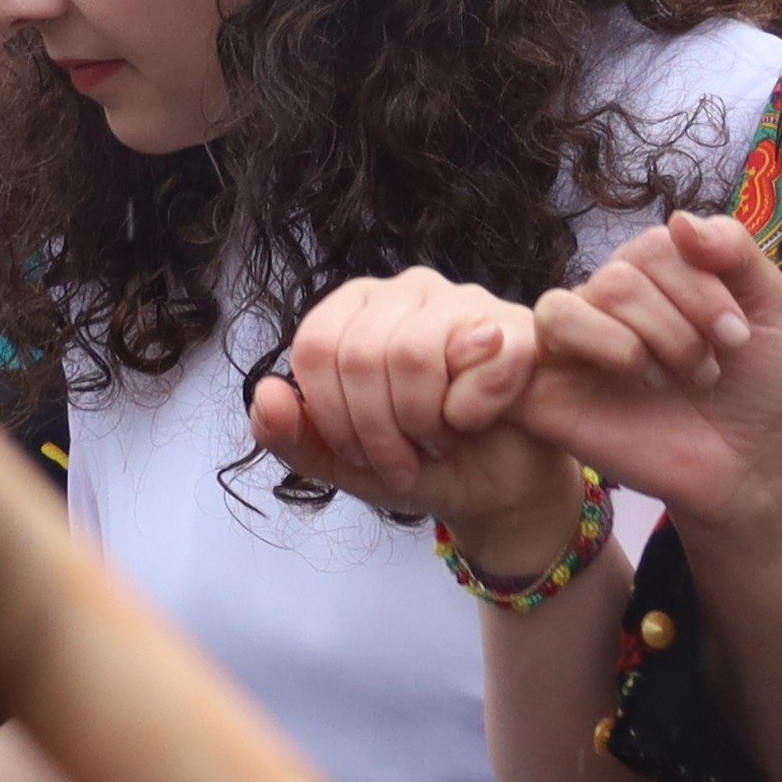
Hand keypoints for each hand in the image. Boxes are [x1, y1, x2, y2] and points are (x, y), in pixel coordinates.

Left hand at [248, 270, 572, 530]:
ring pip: (412, 353)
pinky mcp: (517, 328)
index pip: (315, 346)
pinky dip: (470, 413)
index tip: (359, 452)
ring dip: (423, 423)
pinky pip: (479, 364)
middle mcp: (407, 289)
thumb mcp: (342, 462)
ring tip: (438, 440)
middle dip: (378, 430)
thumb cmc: (420, 461)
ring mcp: (466, 301)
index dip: (333, 416)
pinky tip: (477, 421)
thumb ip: (291, 435)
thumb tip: (264, 395)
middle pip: (360, 354)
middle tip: (403, 458)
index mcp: (355, 308)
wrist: (496, 492)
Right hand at [518, 211, 781, 539]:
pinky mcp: (548, 385)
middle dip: (679, 327)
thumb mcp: (765, 304)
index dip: (702, 290)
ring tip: (668, 383)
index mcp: (653, 272)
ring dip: (642, 343)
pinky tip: (632, 377)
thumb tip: (678, 219)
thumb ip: (733, 247)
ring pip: (581, 299)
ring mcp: (574, 342)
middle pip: (621, 276)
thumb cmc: (750, 384)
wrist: (743, 463)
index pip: (659, 244)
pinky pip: (542, 334)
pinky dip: (593, 345)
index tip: (737, 339)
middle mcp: (607, 299)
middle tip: (706, 373)